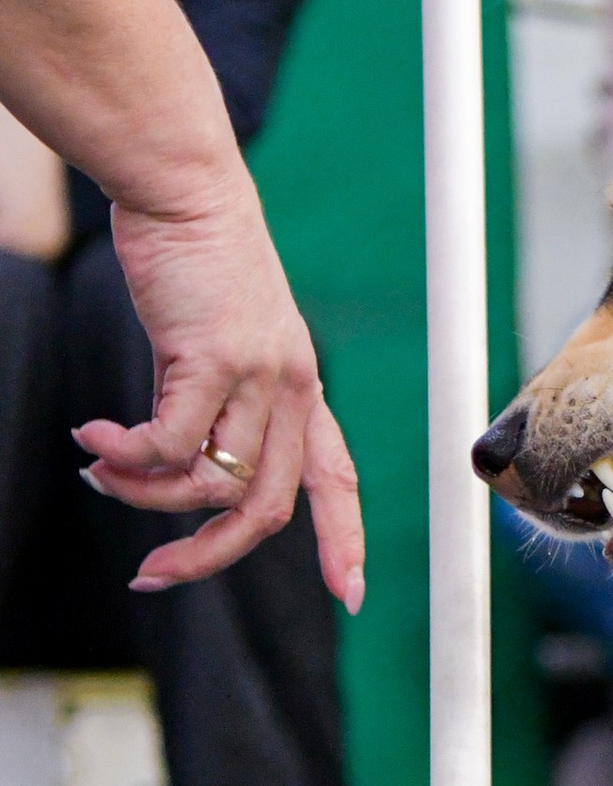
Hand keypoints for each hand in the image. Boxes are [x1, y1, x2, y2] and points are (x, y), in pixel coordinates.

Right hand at [76, 171, 364, 605]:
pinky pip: (167, 443)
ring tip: (100, 475)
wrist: (184, 192)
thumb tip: (165, 471)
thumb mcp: (211, 346)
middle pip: (268, 507)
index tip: (349, 593)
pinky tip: (89, 442)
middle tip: (150, 574)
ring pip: (211, 482)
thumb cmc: (193, 264)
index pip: (337, 477)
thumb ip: (206, 408)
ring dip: (145, 495)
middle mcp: (292, 388)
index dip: (344, 538)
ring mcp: (259, 374)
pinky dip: (124, 456)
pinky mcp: (214, 358)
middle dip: (208, 555)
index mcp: (301, 389)